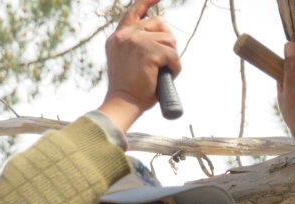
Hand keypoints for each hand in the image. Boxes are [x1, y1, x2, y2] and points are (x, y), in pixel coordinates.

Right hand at [98, 0, 180, 132]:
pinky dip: (175, 68)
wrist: (123, 103)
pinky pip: (173, 55)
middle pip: (159, 24)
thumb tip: (162, 38)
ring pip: (169, 41)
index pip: (134, 11)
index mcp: (118, 37)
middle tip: (166, 60)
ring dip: (172, 58)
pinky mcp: (149, 51)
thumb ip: (138, 46)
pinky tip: (166, 76)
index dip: (147, 2)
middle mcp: (125, 35)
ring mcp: (136, 41)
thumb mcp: (129, 62)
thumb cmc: (130, 90)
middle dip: (168, 41)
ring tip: (162, 72)